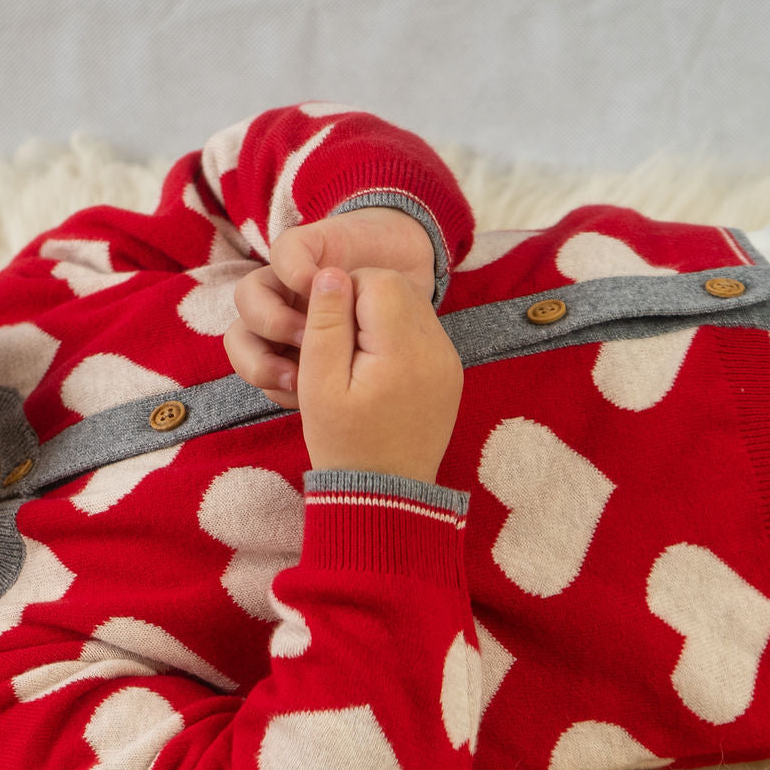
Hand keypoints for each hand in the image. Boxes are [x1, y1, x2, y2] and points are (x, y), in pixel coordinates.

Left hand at [224, 208, 435, 408]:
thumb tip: (305, 403)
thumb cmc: (390, 330)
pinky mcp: (307, 244)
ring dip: (273, 322)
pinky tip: (321, 287)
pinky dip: (294, 271)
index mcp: (287, 348)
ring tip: (310, 334)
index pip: (256, 371)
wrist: (411, 271)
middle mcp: (281, 315)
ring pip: (248, 299)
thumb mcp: (365, 370)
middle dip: (259, 363)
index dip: (270, 386)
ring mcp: (290, 280)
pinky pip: (282, 254)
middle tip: (298, 375)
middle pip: (240, 340)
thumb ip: (331, 386)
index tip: (303, 400)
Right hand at [298, 267, 461, 484]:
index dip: (343, 292)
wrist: (387, 497)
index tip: (328, 331)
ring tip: (357, 364)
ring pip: (412, 307)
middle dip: (363, 303)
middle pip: (399, 287)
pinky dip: (397, 340)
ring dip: (380, 320)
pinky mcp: (451, 374)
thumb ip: (325, 324)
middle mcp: (437, 349)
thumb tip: (332, 273)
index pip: (377, 278)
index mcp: (403, 349)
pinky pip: (423, 333)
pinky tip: (379, 374)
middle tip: (340, 347)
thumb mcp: (319, 385)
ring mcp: (449, 361)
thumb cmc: (345, 445)